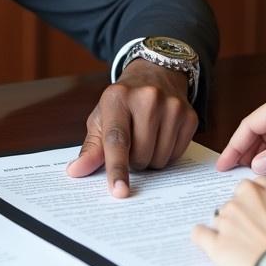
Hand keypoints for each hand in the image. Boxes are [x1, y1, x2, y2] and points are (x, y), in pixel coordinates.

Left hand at [66, 59, 197, 196]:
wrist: (155, 73)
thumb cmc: (123, 102)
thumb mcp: (102, 118)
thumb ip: (91, 148)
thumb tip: (76, 171)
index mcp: (117, 98)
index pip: (117, 140)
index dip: (117, 168)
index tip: (119, 191)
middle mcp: (147, 98)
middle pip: (140, 155)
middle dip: (133, 161)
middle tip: (132, 143)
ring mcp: (172, 106)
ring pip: (159, 159)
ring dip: (150, 159)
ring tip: (146, 137)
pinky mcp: (190, 116)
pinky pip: (177, 155)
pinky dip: (166, 154)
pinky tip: (161, 135)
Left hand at [191, 177, 265, 265]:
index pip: (255, 186)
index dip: (256, 201)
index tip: (258, 212)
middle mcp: (246, 199)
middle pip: (235, 201)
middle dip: (240, 216)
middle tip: (251, 236)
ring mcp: (228, 219)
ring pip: (218, 217)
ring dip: (225, 229)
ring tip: (239, 250)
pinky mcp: (216, 242)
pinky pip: (199, 233)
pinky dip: (203, 238)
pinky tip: (210, 245)